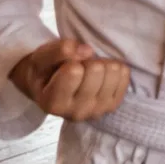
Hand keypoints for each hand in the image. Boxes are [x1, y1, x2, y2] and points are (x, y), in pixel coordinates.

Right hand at [9, 37, 129, 121]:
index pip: (74, 71)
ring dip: (102, 63)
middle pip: (96, 69)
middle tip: (78, 67)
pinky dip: (114, 68)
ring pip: (113, 70)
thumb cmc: (45, 72)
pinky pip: (124, 73)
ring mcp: (97, 110)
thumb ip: (57, 51)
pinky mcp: (113, 105)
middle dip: (87, 61)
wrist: (52, 89)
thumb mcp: (40, 58)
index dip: (70, 60)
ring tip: (88, 71)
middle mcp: (76, 112)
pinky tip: (101, 75)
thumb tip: (88, 51)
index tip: (63, 66)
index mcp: (53, 104)